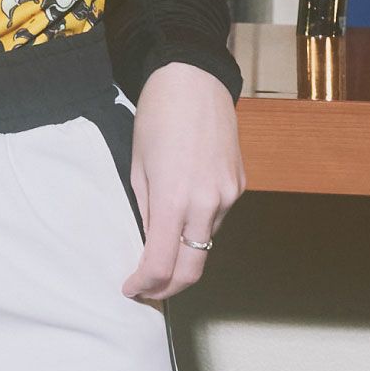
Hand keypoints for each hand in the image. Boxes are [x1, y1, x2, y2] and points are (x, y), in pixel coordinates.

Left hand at [122, 62, 245, 300]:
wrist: (194, 81)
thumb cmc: (156, 121)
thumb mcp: (138, 172)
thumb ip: (147, 214)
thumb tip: (148, 247)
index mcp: (175, 200)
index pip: (162, 265)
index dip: (145, 285)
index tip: (131, 289)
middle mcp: (208, 203)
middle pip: (192, 269)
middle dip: (168, 287)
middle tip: (148, 289)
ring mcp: (228, 195)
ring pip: (205, 245)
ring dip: (183, 257)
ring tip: (161, 254)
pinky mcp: (239, 185)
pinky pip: (216, 220)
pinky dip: (198, 229)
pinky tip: (183, 220)